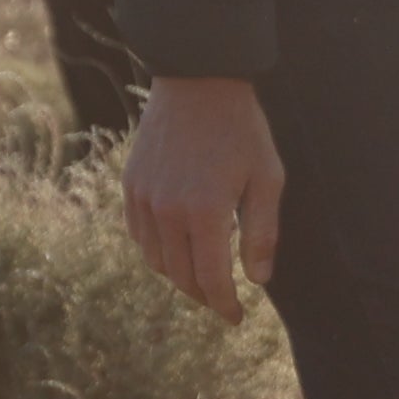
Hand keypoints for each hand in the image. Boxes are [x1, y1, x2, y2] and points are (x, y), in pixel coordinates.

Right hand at [123, 75, 284, 318]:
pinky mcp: (131, 186)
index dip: (225, 305)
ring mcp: (144, 199)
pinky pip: (139, 236)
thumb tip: (257, 280)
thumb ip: (262, 232)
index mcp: (205, 213)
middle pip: (182, 276)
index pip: (211, 280)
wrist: (197, 81)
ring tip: (202, 276)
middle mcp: (167, 212)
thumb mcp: (267, 178)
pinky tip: (176, 249)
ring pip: (157, 261)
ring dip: (180, 276)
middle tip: (222, 300)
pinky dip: (157, 252)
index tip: (237, 317)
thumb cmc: (241, 129)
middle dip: (204, 295)